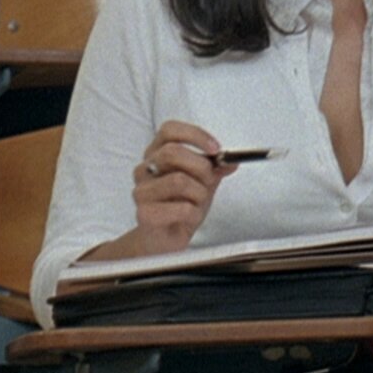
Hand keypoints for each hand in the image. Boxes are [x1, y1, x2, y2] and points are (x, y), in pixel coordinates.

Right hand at [128, 122, 235, 254]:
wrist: (163, 241)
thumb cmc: (179, 208)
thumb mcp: (201, 183)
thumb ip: (214, 169)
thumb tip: (231, 160)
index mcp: (155, 154)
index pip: (169, 130)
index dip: (194, 135)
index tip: (216, 149)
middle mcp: (144, 169)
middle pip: (172, 152)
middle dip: (200, 167)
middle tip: (209, 181)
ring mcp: (141, 191)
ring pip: (179, 180)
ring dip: (199, 194)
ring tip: (196, 204)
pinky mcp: (144, 214)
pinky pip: (181, 207)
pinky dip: (194, 214)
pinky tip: (189, 218)